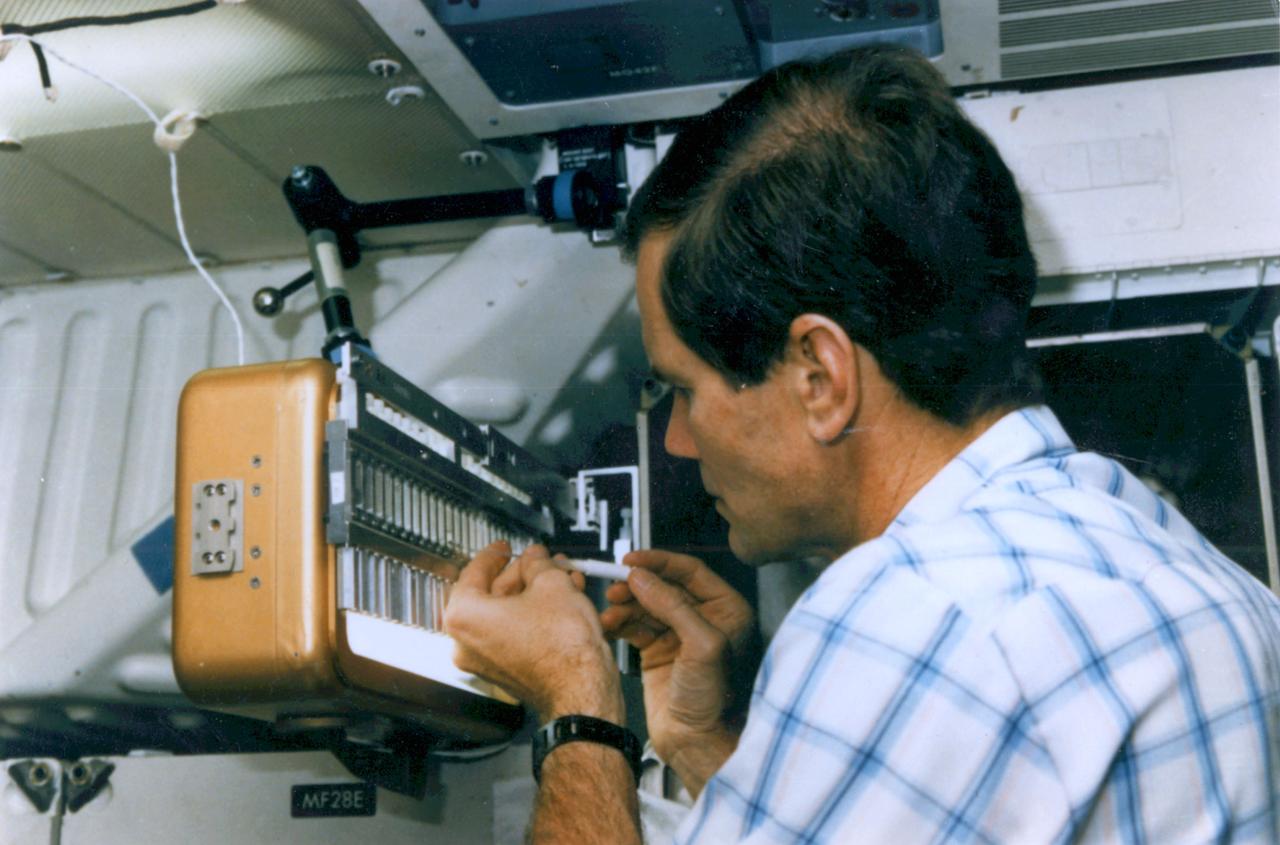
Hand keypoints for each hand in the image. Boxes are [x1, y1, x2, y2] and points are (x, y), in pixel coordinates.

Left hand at [445, 542, 622, 723]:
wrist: (582, 689)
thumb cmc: (561, 649)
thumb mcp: (551, 583)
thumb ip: (537, 562)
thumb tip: (535, 558)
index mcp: (464, 616)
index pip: (473, 572)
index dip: (495, 554)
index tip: (503, 547)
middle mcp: (467, 643)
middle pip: (492, 594)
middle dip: (523, 574)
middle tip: (540, 560)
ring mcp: (487, 661)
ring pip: (508, 615)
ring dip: (534, 593)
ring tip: (560, 577)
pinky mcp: (508, 672)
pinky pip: (516, 634)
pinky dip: (535, 616)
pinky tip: (561, 600)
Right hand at [600, 549, 753, 794]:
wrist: (697, 742)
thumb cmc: (715, 701)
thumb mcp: (702, 645)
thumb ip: (673, 606)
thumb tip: (643, 578)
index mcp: (726, 609)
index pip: (690, 571)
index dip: (659, 562)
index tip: (632, 560)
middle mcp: (703, 618)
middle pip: (663, 586)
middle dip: (637, 586)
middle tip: (616, 588)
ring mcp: (679, 635)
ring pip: (646, 605)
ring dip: (625, 606)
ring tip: (610, 611)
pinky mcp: (658, 652)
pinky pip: (635, 626)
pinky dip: (620, 623)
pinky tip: (609, 625)